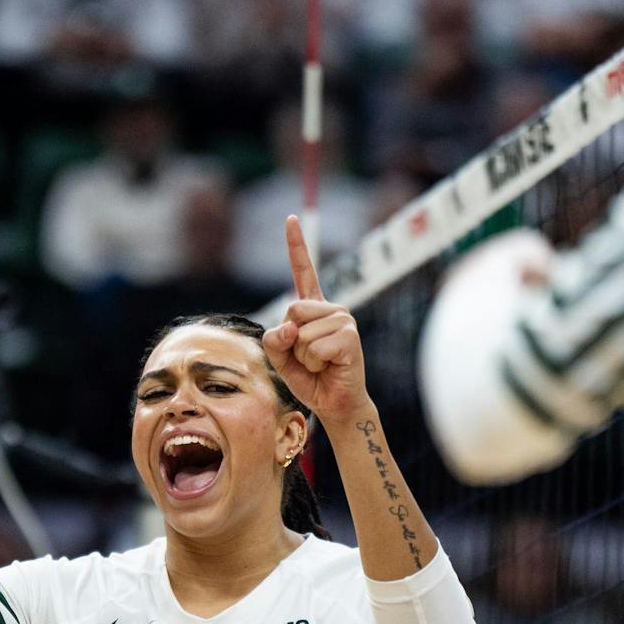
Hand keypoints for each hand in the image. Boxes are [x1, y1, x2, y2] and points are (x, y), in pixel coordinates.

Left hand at [263, 216, 368, 427]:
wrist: (336, 404)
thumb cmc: (310, 379)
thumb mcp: (281, 358)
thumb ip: (274, 339)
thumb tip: (290, 328)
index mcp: (314, 309)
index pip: (304, 272)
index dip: (297, 246)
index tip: (291, 219)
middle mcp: (331, 309)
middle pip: (292, 309)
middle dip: (291, 341)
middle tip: (308, 358)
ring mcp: (343, 320)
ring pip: (301, 333)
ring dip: (303, 356)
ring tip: (320, 365)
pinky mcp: (349, 337)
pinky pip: (314, 347)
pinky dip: (314, 364)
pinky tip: (329, 367)